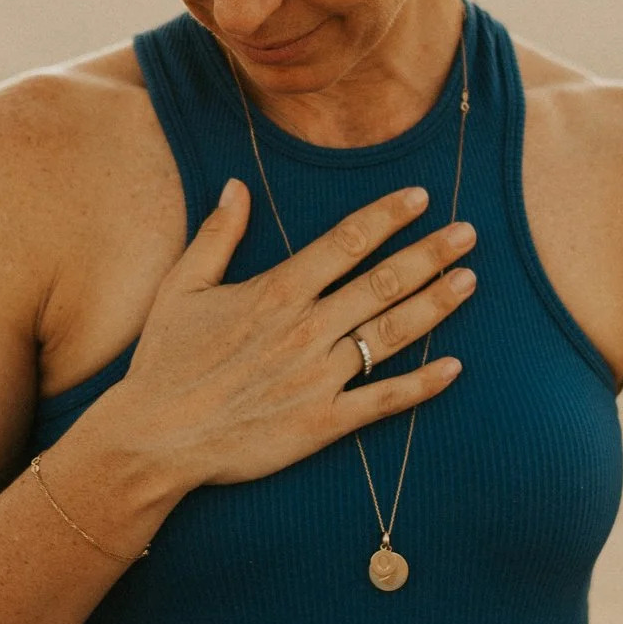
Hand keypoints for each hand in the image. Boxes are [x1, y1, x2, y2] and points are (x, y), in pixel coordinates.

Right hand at [106, 179, 475, 498]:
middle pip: (382, 282)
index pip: (346, 242)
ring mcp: (317, 377)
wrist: (153, 439)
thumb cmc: (165, 361)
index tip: (421, 197)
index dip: (387, 216)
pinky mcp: (321, 423)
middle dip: (430, 254)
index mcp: (276, 292)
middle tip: (469, 232)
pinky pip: (382, 401)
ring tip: (469, 281)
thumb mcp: (182, 287)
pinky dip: (421, 385)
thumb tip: (238, 184)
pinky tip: (454, 368)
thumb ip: (217, 234)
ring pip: (390, 335)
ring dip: (435, 305)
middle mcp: (305, 329)